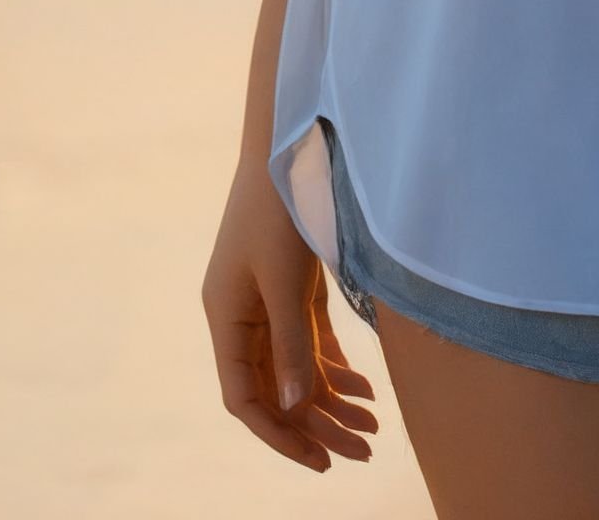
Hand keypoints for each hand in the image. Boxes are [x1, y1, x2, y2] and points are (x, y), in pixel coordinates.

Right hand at [202, 154, 379, 473]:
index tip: (319, 459)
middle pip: (275, 389)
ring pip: (297, 368)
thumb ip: (289, 342)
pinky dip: (336, 367)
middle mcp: (242, 316)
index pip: (243, 397)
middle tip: (363, 453)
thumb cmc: (278, 204)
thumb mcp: (285, 277)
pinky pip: (311, 342)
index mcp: (224, 316)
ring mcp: (267, 301)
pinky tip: (366, 390)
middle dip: (318, 425)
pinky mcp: (292, 286)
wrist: (291, 139)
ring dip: (333, 401)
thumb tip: (291, 409)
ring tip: (373, 430)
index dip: (278, 434)